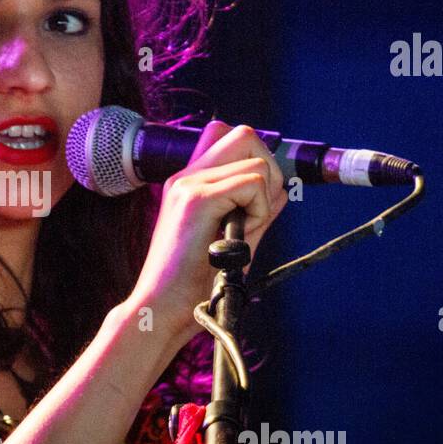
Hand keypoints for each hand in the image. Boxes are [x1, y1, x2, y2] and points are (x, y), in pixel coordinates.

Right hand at [128, 121, 287, 342]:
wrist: (161, 308)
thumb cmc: (192, 284)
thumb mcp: (229, 238)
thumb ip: (252, 208)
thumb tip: (281, 188)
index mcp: (188, 182)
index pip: (225, 134)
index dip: (254, 160)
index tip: (255, 199)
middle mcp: (186, 176)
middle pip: (245, 134)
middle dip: (268, 170)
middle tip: (257, 211)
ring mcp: (189, 184)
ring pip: (256, 160)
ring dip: (264, 196)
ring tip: (244, 229)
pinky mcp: (197, 200)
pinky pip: (253, 184)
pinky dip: (260, 210)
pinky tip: (241, 235)